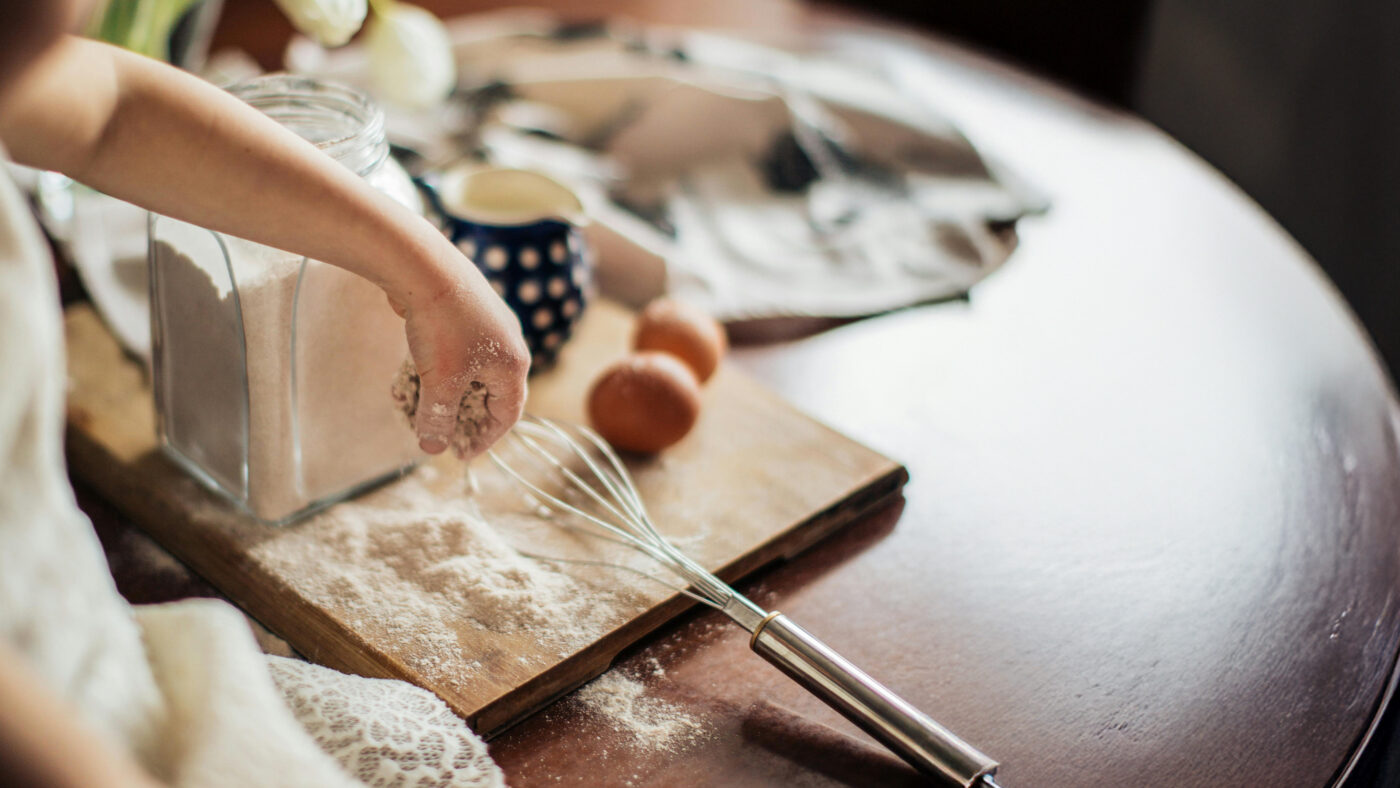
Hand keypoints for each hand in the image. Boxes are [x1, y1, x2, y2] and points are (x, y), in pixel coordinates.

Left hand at [388, 249, 529, 458]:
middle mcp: (508, 345)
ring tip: (422, 405)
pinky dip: (440, 369)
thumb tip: (433, 448)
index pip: (508, 414)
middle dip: (465, 417)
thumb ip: (438, 418)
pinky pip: (458, 352)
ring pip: (470, 372)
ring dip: (447, 392)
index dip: (485, 438)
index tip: (460, 454)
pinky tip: (414, 373)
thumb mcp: (439, 382)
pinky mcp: (467, 312)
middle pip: (491, 394)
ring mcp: (489, 326)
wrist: (424, 267)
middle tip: (443, 433)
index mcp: (513, 366)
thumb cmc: (441, 326)